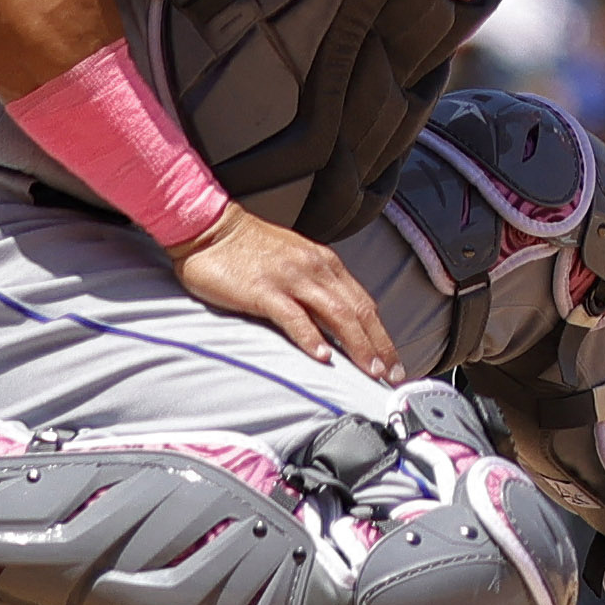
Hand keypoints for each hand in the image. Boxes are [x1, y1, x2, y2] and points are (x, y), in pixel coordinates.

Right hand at [168, 203, 400, 380]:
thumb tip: (336, 323)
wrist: (211, 228)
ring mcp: (291, 278)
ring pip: (336, 315)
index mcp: (325, 263)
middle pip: (358, 311)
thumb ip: (316, 288)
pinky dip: (310, 337)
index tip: (393, 362)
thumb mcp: (294, 263)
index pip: (364, 303)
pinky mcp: (264, 290)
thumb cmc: (249, 250)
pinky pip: (293, 316)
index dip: (382, 335)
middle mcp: (315, 268)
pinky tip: (321, 357)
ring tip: (370, 371)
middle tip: (393, 376)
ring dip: (357, 345)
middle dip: (379, 345)